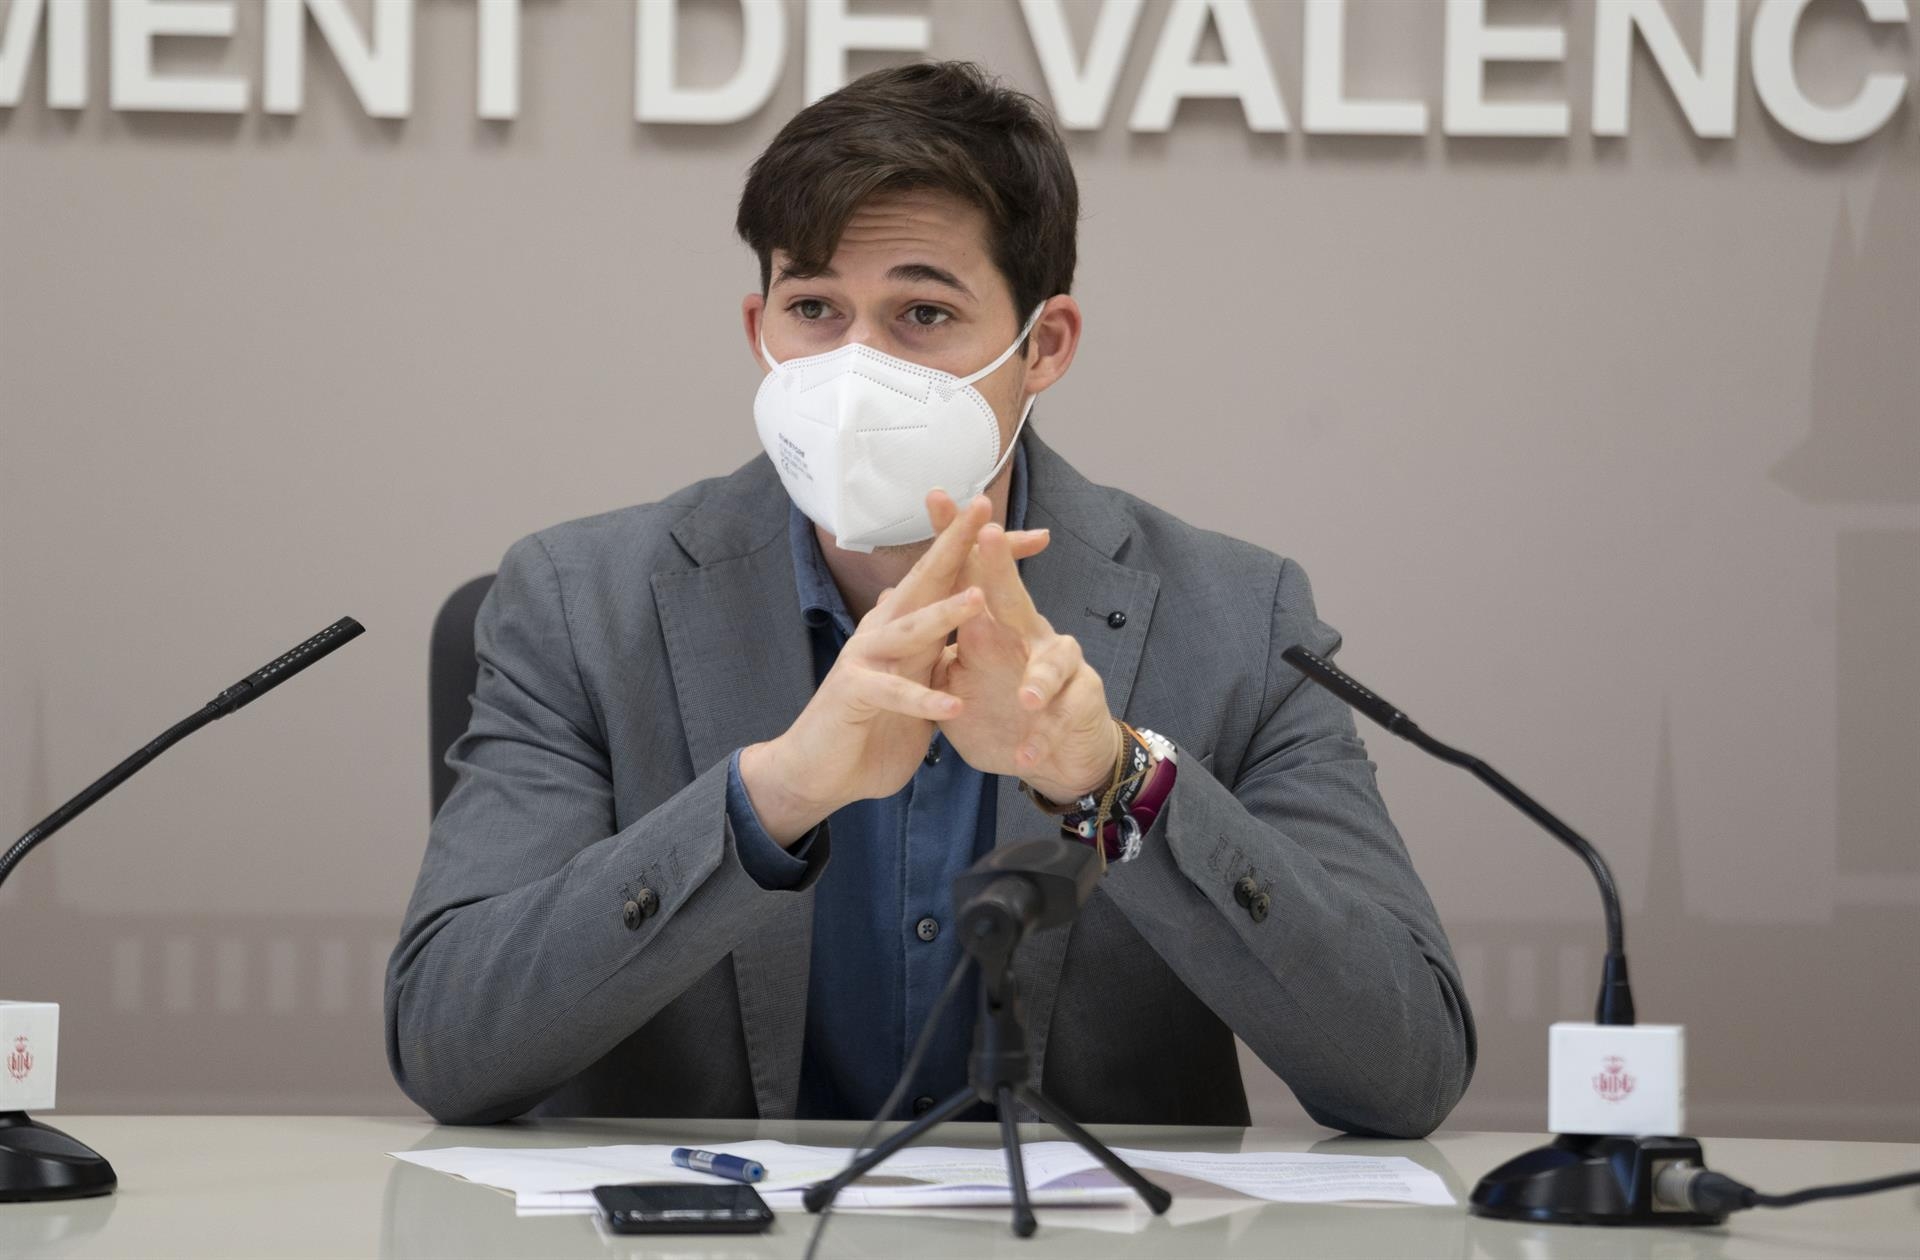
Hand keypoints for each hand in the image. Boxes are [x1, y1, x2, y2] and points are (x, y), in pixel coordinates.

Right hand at [738, 495, 1052, 844]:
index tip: (1038, 536)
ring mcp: (866, 658)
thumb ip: (930, 644)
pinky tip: (954, 704)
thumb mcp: (915, 679)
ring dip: (944, 614)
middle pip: (925, 579)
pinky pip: (894, 693)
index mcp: (907, 625)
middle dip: (955, 543)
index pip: (951, 578)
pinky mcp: (855, 693)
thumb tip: (930, 600)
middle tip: (984, 508)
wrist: (820, 769)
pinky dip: (924, 699)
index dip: (987, 555)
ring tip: (977, 598)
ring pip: (910, 629)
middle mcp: (884, 630)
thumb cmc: (871, 725)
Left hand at [925, 495, 1120, 803]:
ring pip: (1056, 663)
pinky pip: (1064, 721)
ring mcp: (1060, 673)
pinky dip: (1044, 739)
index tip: (934, 496)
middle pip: (1017, 598)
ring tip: (1026, 700)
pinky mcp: (1078, 709)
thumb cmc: (1009, 711)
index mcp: (998, 629)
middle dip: (1002, 568)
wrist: (1062, 758)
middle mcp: (1032, 640)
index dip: (957, 540)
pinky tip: (1028, 755)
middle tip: (989, 536)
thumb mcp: (965, 677)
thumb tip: (897, 605)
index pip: (975, 577)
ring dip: (1040, 681)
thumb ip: (938, 643)